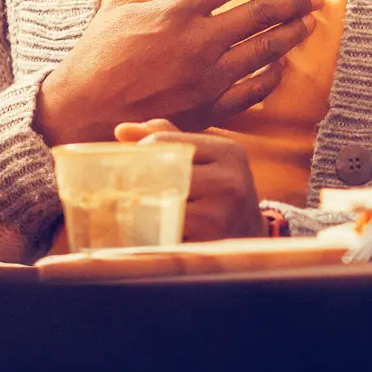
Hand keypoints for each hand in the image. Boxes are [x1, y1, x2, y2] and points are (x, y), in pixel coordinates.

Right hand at [36, 0, 322, 145]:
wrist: (79, 114)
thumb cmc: (95, 56)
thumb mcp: (120, 8)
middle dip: (293, 1)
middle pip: (260, 14)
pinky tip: (281, 64)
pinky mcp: (207, 109)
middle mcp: (197, 42)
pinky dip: (272, 75)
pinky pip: (253, 90)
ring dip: (291, 34)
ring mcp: (206, 78)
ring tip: (309, 23)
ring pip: (264, 51)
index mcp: (176, 11)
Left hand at [114, 120, 264, 240]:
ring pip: (160, 204)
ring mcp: (220, 212)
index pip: (166, 141)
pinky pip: (166, 233)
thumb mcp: (207, 158)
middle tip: (123, 190)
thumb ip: (169, 139)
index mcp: (228, 152)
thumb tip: (122, 130)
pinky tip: (152, 231)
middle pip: (161, 173)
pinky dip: (153, 232)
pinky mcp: (208, 241)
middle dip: (137, 182)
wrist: (249, 234)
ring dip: (141, 209)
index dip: (140, 152)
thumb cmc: (220, 190)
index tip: (129, 164)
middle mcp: (228, 180)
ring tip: (135, 211)